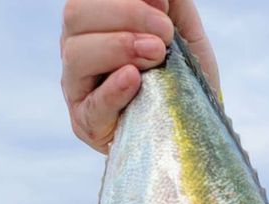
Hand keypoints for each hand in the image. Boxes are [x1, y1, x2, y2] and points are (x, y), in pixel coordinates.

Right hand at [61, 0, 221, 153]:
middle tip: (164, 34)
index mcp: (93, 21)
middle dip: (125, 15)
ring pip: (76, 54)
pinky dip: (113, 89)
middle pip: (76, 15)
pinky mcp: (87, 123)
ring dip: (119, 48)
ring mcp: (77, 87)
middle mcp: (78, 48)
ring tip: (156, 54)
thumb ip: (170, 3)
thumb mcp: (184, 31)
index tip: (164, 6)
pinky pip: (92, 105)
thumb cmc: (183, 75)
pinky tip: (134, 79)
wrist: (193, 127)